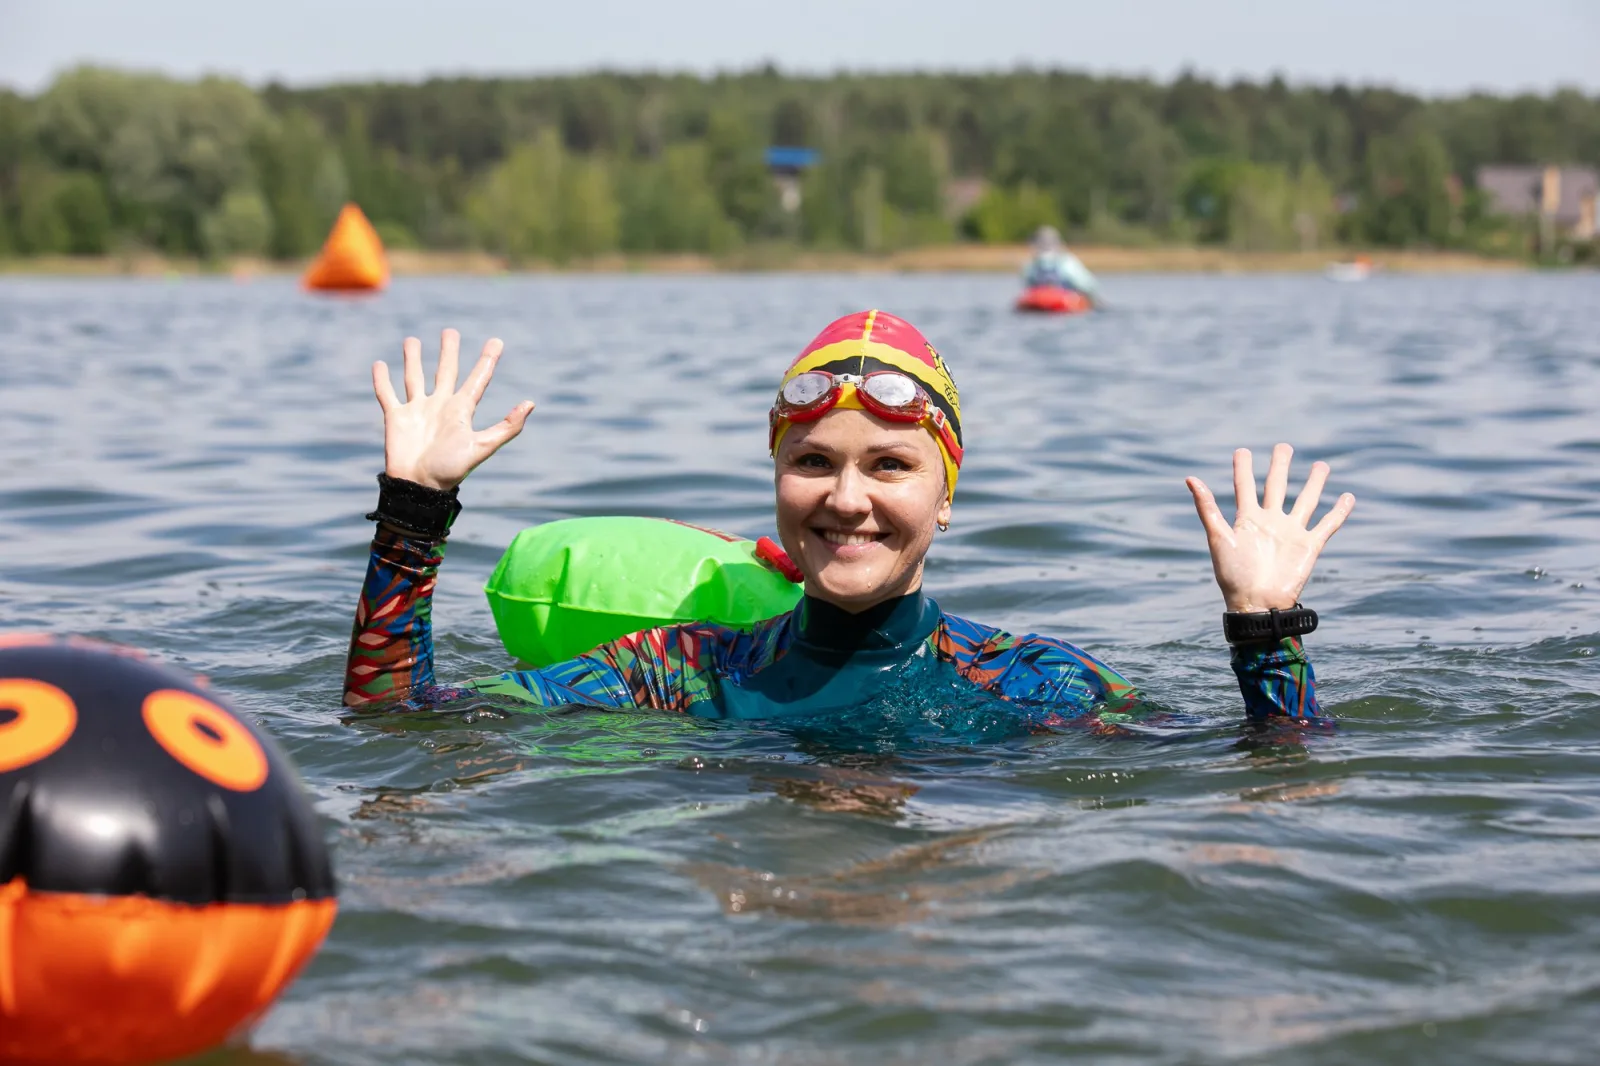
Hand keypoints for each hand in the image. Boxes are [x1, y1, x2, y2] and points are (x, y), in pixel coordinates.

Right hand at [372, 329, 533, 489]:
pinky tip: (379, 364)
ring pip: (414, 377)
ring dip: (413, 359)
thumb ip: (507, 427)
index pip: (478, 379)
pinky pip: (386, 393)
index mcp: (461, 410)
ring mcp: (417, 410)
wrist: (419, 486)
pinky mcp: (395, 417)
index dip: (487, 360)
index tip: (497, 341)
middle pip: (445, 371)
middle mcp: (440, 406)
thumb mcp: (482, 447)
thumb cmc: (451, 469)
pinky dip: (382, 379)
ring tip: (412, 340)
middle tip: (451, 331)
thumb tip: (531, 403)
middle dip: (449, 351)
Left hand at [1185, 444, 1354, 612]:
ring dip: (1314, 483)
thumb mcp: (1218, 537)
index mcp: (1247, 519)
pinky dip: (1339, 511)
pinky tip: (1348, 497)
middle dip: (1280, 466)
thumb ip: (1207, 508)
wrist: (1257, 603)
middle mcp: (1270, 521)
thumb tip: (1190, 478)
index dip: (1243, 468)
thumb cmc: (1233, 575)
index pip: (1245, 486)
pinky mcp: (1309, 546)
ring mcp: (1291, 532)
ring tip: (1322, 465)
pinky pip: (1327, 525)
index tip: (1242, 451)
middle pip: (1277, 486)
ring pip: (1305, 501)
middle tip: (1283, 447)